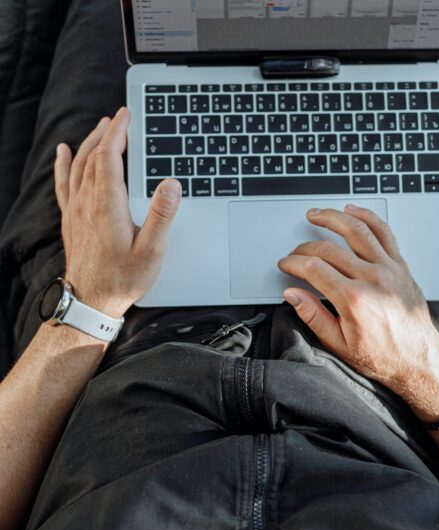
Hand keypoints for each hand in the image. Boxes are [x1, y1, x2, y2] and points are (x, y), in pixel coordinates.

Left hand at [54, 107, 180, 317]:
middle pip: (93, 156)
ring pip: (79, 166)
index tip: (126, 116)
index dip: (118, 133)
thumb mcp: (152, 251)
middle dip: (107, 133)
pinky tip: (64, 153)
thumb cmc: (124, 279)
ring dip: (90, 143)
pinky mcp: (71, 219)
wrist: (92, 301)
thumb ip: (162, 215)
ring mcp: (76, 210)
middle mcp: (88, 203)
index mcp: (108, 206)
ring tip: (100, 128)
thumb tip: (171, 184)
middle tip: (119, 118)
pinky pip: (64, 183)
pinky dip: (64, 164)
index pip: (110, 157)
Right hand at [278, 205, 438, 409]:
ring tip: (317, 214)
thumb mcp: (339, 343)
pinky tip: (353, 210)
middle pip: (329, 249)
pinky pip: (384, 232)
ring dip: (333, 218)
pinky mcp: (400, 266)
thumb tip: (293, 294)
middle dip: (305, 247)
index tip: (286, 264)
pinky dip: (368, 217)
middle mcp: (372, 279)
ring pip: (357, 230)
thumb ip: (313, 315)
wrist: (418, 359)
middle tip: (295, 253)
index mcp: (354, 300)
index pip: (314, 268)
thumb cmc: (382, 356)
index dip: (294, 263)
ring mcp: (389, 268)